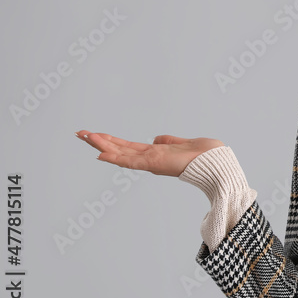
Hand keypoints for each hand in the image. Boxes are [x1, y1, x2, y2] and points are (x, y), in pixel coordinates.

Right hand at [74, 130, 224, 177]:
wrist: (217, 163)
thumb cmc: (205, 155)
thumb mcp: (183, 143)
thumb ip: (168, 141)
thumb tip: (157, 139)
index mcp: (156, 153)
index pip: (129, 147)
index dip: (112, 142)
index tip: (96, 135)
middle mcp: (150, 159)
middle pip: (120, 149)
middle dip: (100, 142)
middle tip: (80, 133)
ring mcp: (151, 162)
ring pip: (121, 153)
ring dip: (102, 145)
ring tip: (85, 136)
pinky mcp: (155, 163)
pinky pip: (131, 161)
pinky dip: (116, 158)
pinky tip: (101, 154)